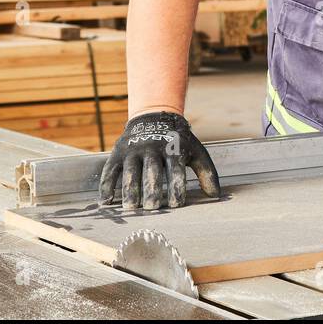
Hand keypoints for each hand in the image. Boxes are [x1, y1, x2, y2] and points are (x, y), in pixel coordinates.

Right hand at [99, 111, 221, 209]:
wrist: (155, 117)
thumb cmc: (178, 141)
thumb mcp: (196, 151)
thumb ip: (206, 172)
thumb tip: (215, 194)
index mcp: (173, 149)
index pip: (175, 170)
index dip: (176, 187)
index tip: (177, 204)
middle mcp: (152, 149)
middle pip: (152, 172)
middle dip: (152, 189)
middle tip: (153, 207)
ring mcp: (134, 150)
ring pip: (130, 171)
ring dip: (130, 189)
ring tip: (132, 207)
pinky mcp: (118, 152)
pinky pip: (110, 170)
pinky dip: (106, 185)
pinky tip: (107, 201)